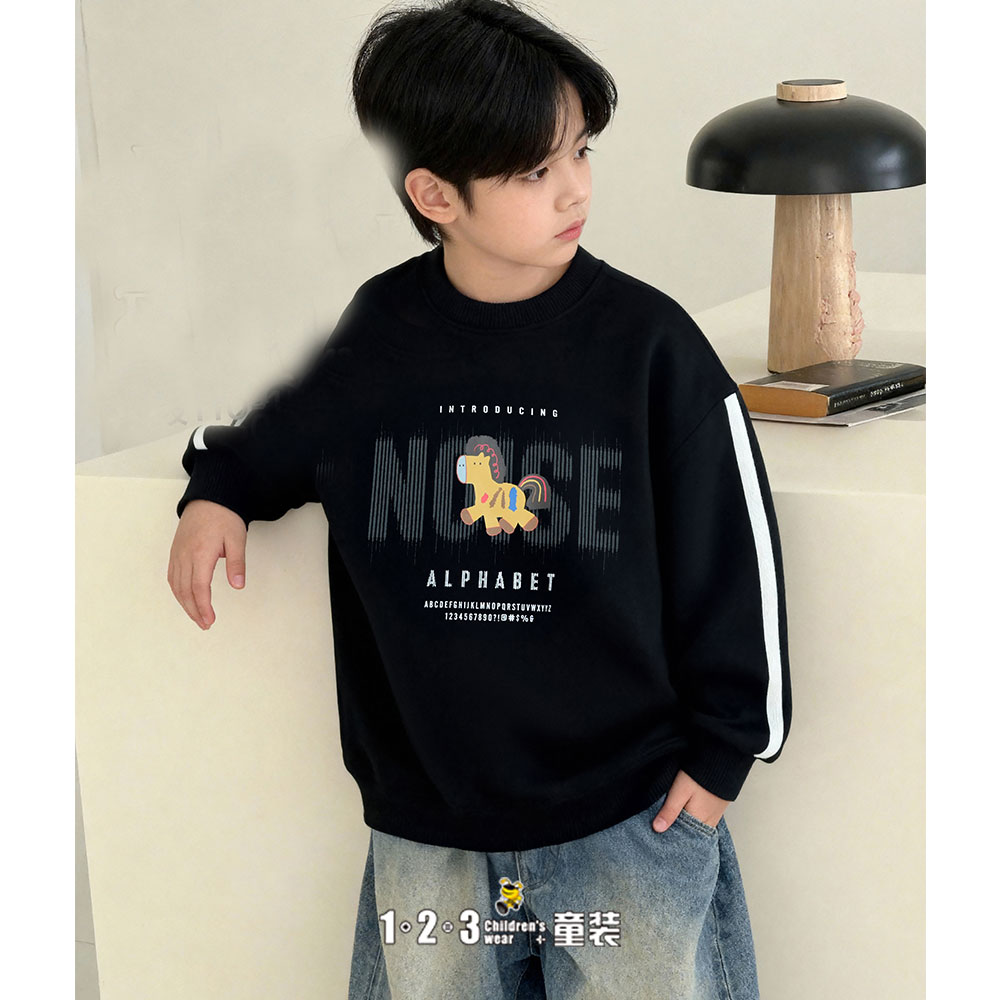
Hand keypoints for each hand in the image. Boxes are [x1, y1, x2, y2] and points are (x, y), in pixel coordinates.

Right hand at [167, 500, 246, 629]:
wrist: (209, 498)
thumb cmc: (224, 517)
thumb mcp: (237, 539)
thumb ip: (237, 564)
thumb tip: (238, 586)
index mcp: (201, 553)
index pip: (199, 587)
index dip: (203, 607)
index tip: (210, 620)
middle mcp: (185, 555)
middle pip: (185, 591)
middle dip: (194, 611)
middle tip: (205, 624)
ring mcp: (177, 553)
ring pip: (176, 585)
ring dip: (184, 604)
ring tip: (196, 616)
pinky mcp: (175, 551)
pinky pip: (172, 576)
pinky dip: (177, 591)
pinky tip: (185, 598)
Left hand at [651, 769, 729, 832]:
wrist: (721, 760)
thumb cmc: (700, 774)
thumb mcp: (680, 791)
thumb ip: (670, 810)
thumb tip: (657, 828)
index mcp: (699, 821)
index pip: (683, 838)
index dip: (670, 836)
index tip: (658, 834)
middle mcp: (709, 822)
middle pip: (691, 833)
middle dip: (678, 832)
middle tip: (663, 828)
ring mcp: (715, 815)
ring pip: (697, 827)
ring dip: (686, 825)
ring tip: (673, 820)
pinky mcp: (717, 808)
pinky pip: (704, 820)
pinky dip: (694, 819)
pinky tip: (686, 813)